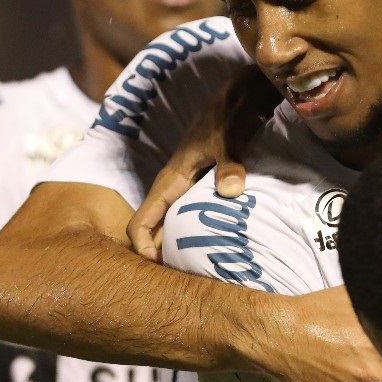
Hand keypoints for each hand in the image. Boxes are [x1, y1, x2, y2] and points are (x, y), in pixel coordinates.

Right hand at [128, 65, 279, 258]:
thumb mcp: (229, 138)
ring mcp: (191, 189)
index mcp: (170, 181)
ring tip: (201, 277)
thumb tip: (232, 190)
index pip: (139, 224)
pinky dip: (202, 236)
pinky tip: (222, 252)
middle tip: (184, 287)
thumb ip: (229, 164)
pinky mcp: (208, 186)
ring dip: (182, 250)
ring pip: (176, 228)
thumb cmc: (229, 114)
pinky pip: (196, 219)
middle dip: (163, 260)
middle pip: (157, 234)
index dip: (142, 252)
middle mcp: (175, 189)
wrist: (243, 93)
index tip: (160, 273)